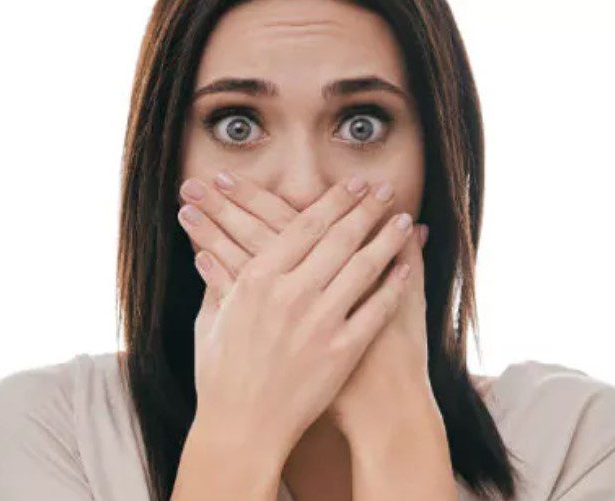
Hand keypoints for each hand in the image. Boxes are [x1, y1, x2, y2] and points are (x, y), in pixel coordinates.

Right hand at [177, 170, 431, 435]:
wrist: (241, 428)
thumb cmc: (220, 376)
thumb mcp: (212, 321)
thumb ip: (218, 282)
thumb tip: (208, 251)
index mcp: (256, 279)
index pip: (305, 225)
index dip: (334, 201)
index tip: (354, 185)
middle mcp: (290, 294)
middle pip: (339, 238)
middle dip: (367, 209)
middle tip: (386, 190)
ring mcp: (318, 323)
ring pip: (363, 268)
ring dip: (387, 239)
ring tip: (404, 220)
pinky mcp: (341, 352)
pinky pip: (375, 310)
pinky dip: (394, 285)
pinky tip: (407, 266)